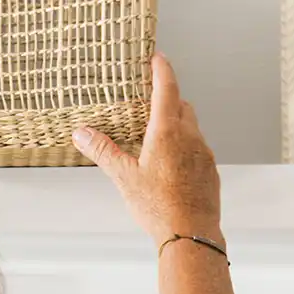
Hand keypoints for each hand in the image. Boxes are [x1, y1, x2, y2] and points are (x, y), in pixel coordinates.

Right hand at [73, 53, 220, 247]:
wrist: (191, 235)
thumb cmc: (160, 208)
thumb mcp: (124, 177)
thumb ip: (103, 151)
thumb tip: (83, 133)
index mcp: (167, 132)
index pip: (166, 89)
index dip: (161, 70)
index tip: (157, 58)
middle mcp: (190, 138)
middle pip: (182, 105)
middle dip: (168, 98)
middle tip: (152, 99)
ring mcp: (203, 154)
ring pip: (192, 128)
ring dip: (177, 124)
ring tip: (157, 135)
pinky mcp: (210, 171)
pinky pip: (198, 149)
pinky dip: (185, 147)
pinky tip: (171, 164)